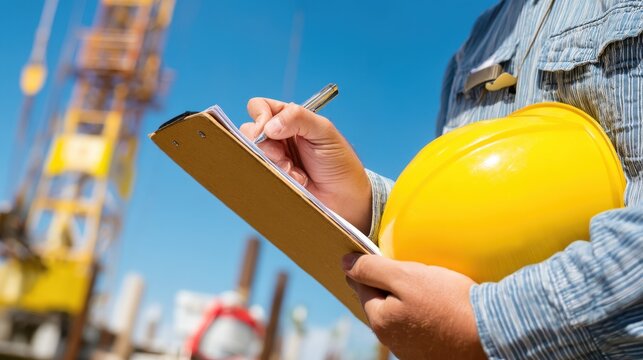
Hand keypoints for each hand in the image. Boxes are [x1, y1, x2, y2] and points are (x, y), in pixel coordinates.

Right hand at [240, 97, 371, 233]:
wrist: (345, 197)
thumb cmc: (339, 162)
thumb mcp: (324, 132)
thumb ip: (298, 118)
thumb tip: (269, 126)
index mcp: (289, 119)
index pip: (260, 107)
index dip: (260, 117)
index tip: (270, 130)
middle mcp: (278, 137)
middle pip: (249, 132)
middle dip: (265, 145)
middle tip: (283, 155)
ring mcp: (274, 158)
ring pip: (253, 154)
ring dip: (275, 163)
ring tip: (295, 171)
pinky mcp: (274, 177)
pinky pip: (260, 174)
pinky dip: (279, 178)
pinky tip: (297, 181)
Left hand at [342, 253, 485, 359]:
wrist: (493, 333)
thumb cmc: (450, 302)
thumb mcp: (407, 277)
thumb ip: (373, 269)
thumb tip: (345, 264)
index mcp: (380, 319)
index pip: (361, 285)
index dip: (369, 266)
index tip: (377, 254)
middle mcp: (391, 339)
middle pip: (380, 301)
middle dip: (386, 283)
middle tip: (403, 266)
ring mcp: (411, 348)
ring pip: (399, 313)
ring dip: (404, 297)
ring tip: (423, 284)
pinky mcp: (431, 351)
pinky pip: (418, 324)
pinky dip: (421, 311)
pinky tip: (436, 304)